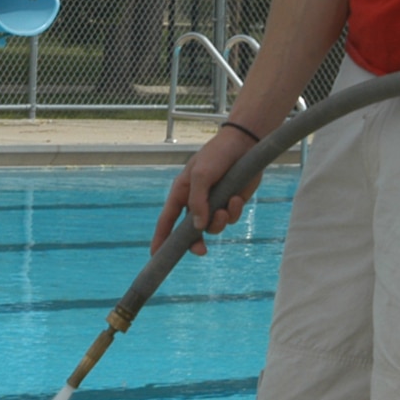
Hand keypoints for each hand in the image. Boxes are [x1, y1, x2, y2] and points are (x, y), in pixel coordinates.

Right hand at [152, 125, 262, 254]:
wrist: (244, 144)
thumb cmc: (217, 155)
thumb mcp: (201, 175)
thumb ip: (197, 202)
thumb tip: (198, 227)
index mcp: (181, 193)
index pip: (166, 220)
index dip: (160, 238)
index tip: (155, 255)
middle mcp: (196, 202)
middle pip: (190, 232)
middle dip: (195, 243)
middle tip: (201, 251)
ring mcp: (214, 204)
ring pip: (213, 227)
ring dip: (219, 222)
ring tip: (225, 208)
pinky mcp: (231, 203)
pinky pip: (230, 218)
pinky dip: (233, 211)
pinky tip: (237, 197)